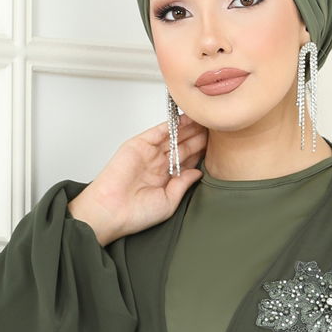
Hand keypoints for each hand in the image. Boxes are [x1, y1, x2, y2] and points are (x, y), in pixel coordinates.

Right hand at [67, 113, 208, 244]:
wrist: (111, 211)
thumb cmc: (136, 213)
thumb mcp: (169, 202)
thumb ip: (183, 184)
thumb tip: (199, 172)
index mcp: (166, 179)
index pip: (188, 161)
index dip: (202, 152)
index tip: (220, 145)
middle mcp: (158, 165)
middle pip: (183, 145)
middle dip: (199, 136)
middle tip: (216, 126)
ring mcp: (149, 154)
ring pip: (174, 136)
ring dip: (189, 127)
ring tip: (206, 118)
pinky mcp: (139, 145)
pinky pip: (158, 131)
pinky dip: (172, 123)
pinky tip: (187, 118)